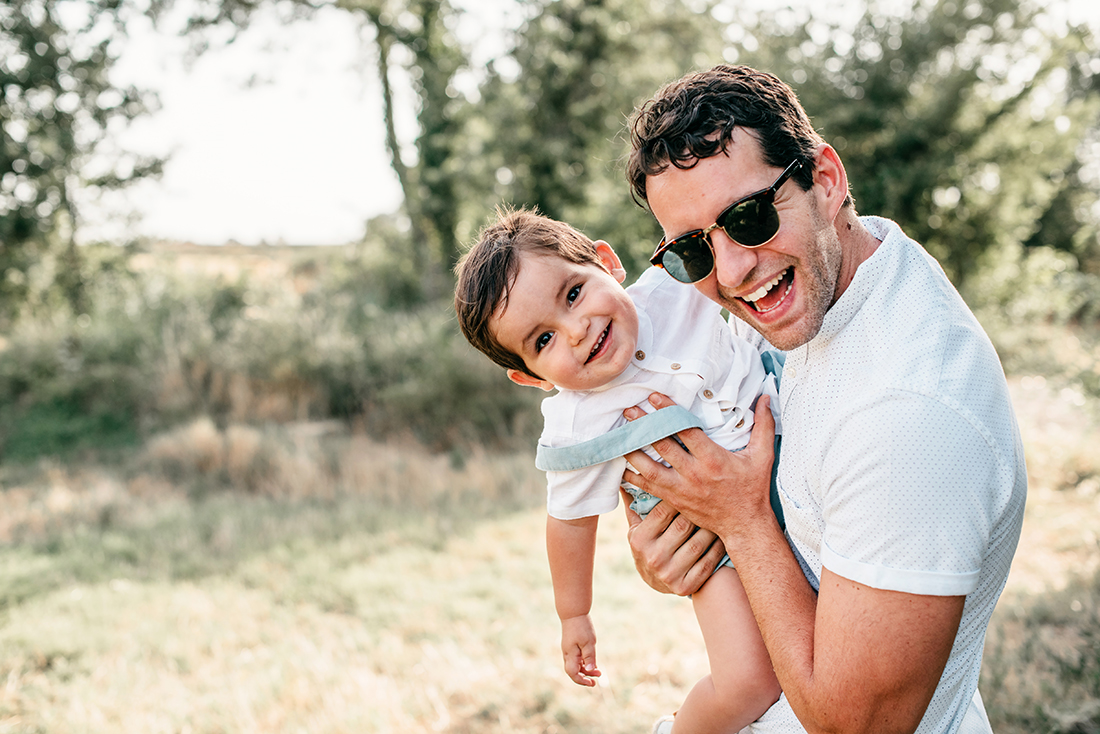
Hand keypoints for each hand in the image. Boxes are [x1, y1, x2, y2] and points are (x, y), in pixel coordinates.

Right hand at [560, 614, 600, 685]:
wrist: (574, 613)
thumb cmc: (581, 627)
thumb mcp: (589, 642)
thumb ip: (589, 657)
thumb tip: (590, 670)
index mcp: (570, 654)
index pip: (573, 673)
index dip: (582, 680)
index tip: (592, 683)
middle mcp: (568, 654)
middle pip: (574, 671)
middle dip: (585, 677)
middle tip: (597, 678)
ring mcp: (569, 650)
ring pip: (576, 665)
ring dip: (586, 670)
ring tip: (598, 671)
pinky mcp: (571, 646)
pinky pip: (577, 659)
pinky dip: (584, 663)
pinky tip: (593, 663)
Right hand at [621, 489, 725, 595]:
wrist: (654, 582)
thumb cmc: (647, 544)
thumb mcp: (635, 526)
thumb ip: (634, 502)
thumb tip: (623, 472)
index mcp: (639, 539)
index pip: (662, 511)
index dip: (679, 496)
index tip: (693, 485)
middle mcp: (652, 558)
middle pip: (683, 525)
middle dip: (699, 509)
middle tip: (713, 495)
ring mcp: (669, 574)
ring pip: (699, 543)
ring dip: (713, 527)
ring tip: (721, 512)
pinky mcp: (685, 586)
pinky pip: (708, 562)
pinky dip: (718, 547)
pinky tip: (723, 535)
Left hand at [623, 392, 776, 545]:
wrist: (744, 526)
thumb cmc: (753, 489)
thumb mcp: (763, 456)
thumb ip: (764, 426)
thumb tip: (766, 397)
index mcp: (713, 459)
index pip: (685, 430)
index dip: (668, 412)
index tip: (653, 397)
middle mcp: (694, 473)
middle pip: (662, 445)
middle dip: (643, 426)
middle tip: (628, 411)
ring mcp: (681, 489)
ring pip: (649, 468)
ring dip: (632, 451)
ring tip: (618, 435)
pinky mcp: (674, 500)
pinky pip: (647, 487)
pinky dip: (632, 477)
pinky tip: (619, 465)